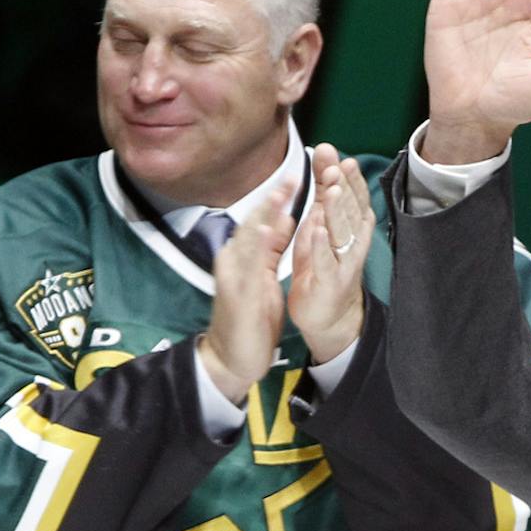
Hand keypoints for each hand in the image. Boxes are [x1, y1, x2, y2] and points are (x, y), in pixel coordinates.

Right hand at [198, 178, 292, 404]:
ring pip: (249, 237)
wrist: (231, 357)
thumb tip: (283, 219)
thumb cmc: (251, 317)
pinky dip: (258, 246)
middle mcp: (235, 259)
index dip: (280, 199)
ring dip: (265, 213)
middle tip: (294, 173)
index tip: (299, 175)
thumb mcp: (265, 276)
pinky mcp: (237, 293)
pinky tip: (267, 230)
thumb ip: (270, 249)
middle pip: (255, 222)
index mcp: (246, 256)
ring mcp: (233, 275)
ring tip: (280, 191)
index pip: (264, 221)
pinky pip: (249, 266)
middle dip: (274, 198)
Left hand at [288, 144, 373, 363]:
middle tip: (339, 165)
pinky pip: (328, 261)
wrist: (329, 316)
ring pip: (343, 233)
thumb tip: (328, 158)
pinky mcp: (331, 282)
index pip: (353, 198)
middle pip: (351, 211)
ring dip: (339, 211)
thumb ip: (325, 195)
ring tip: (333, 190)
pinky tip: (317, 228)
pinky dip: (323, 245)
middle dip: (346, 187)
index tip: (339, 156)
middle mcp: (352, 243)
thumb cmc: (323, 267)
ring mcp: (344, 263)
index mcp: (350, 228)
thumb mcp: (322, 226)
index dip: (348, 178)